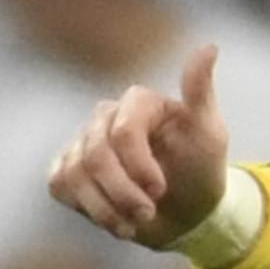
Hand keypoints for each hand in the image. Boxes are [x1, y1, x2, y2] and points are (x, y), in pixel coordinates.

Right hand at [47, 43, 230, 247]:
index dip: (138, 166)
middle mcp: (105, 116)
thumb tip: (209, 46)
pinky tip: (116, 220)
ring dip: (107, 208)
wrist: (188, 211)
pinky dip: (88, 210)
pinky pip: (60, 185)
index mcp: (138, 101)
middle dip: (123, 193)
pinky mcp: (67, 169)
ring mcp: (82, 142)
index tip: (160, 189)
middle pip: (95, 156)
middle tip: (148, 213)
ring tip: (135, 221)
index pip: (122, 132)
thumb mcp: (209, 133)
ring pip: (75, 174)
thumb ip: (200, 91)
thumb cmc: (200, 168)